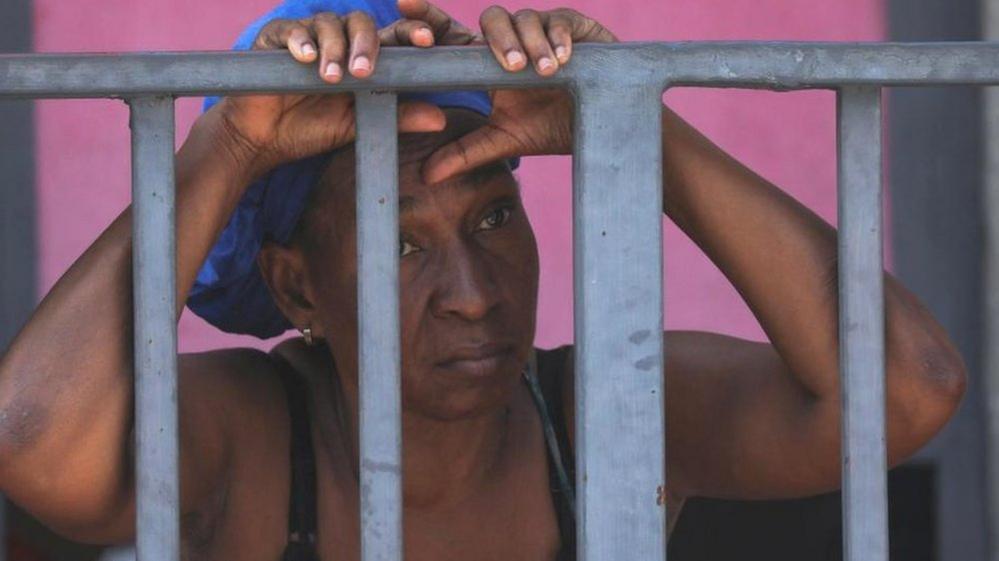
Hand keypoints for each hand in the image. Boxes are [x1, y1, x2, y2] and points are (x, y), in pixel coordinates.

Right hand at [211, 10, 446, 180]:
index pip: (392, 36)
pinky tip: (305, 58)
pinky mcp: (275, 38)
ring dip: (333, 49)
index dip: (411, 31)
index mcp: (363, 56)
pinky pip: (291, 29)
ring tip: (331, 78)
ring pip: (328, 24)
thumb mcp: (359, 126)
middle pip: (362, 23)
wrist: (262, 140)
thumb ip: (397, 118)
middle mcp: (338, 40)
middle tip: (363, 71)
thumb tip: (440, 119)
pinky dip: (300, 41)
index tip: (427, 41)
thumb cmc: (311, 129)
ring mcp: (307, 35)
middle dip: (366, 44)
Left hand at [402, 3, 617, 183]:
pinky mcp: (576, 26)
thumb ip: (465, 153)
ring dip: (532, 44)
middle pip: (491, 18)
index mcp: (489, 60)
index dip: (429, 15)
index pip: (454, 32)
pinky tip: (563, 59)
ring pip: (526, 17)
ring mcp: (544, 29)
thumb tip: (426, 175)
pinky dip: (559, 37)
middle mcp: (513, 38)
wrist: (601, 128)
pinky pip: (560, 19)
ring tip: (544, 72)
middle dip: (499, 41)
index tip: (404, 4)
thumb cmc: (551, 127)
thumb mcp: (504, 141)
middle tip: (512, 70)